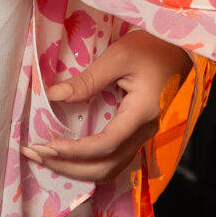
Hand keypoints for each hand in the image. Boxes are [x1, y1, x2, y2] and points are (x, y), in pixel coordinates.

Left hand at [21, 29, 191, 181]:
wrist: (180, 47)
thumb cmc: (153, 46)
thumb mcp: (119, 56)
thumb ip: (87, 79)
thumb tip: (53, 96)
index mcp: (142, 113)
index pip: (106, 145)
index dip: (75, 151)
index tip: (47, 146)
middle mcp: (146, 132)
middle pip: (106, 167)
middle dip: (68, 167)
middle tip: (36, 155)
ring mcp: (144, 135)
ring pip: (110, 168)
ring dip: (77, 169)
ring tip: (48, 158)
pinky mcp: (139, 132)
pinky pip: (114, 158)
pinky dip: (90, 162)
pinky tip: (70, 155)